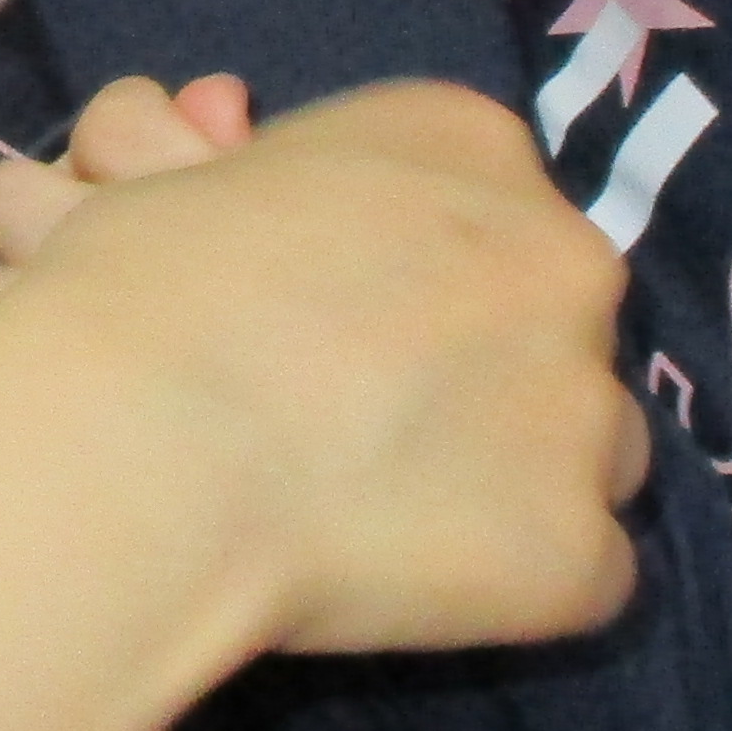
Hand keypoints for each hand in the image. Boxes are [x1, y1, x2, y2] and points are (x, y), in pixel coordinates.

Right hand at [0, 78, 647, 658]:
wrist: (137, 434)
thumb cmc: (135, 287)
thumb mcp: (204, 172)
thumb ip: (290, 194)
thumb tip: (256, 172)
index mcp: (468, 143)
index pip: (498, 219)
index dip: (430, 288)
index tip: (352, 336)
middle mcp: (562, 255)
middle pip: (562, 324)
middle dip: (491, 375)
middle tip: (369, 429)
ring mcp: (586, 403)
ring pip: (595, 447)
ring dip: (517, 478)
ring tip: (390, 515)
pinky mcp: (576, 544)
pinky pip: (580, 576)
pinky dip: (504, 587)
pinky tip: (402, 582)